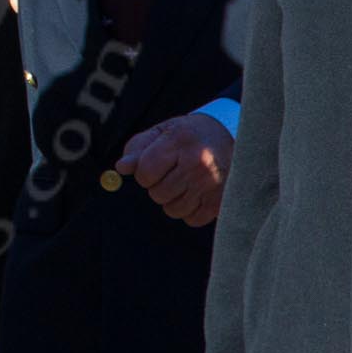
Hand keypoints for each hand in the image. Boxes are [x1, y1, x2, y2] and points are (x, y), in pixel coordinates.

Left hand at [115, 114, 234, 226]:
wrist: (231, 137)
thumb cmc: (188, 135)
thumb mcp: (162, 133)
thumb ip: (138, 149)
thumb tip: (120, 168)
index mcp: (179, 141)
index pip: (146, 171)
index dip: (143, 172)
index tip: (153, 166)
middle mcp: (197, 164)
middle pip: (157, 193)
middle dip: (158, 186)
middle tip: (173, 172)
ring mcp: (211, 184)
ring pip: (173, 210)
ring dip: (172, 200)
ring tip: (185, 182)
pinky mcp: (221, 202)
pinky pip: (191, 220)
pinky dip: (189, 210)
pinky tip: (197, 193)